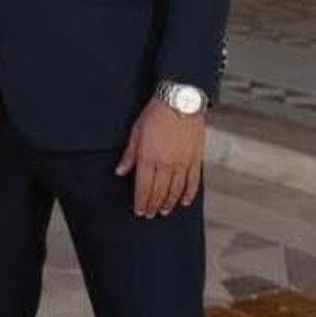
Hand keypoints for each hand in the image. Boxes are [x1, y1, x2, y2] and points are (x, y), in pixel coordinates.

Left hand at [115, 98, 204, 217]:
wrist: (180, 102)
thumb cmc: (156, 113)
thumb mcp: (135, 132)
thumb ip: (129, 155)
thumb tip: (120, 171)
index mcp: (148, 158)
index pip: (143, 188)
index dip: (141, 202)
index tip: (139, 211)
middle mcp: (165, 164)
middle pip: (159, 192)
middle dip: (153, 205)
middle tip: (150, 214)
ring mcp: (182, 163)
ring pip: (175, 190)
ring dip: (169, 203)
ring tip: (164, 211)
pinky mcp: (195, 159)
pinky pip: (192, 182)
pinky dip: (188, 194)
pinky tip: (185, 201)